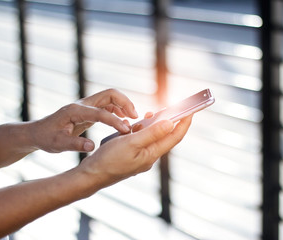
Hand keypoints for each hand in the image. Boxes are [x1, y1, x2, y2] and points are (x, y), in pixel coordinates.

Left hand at [30, 89, 137, 152]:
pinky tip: (122, 121)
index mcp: (75, 110)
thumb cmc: (46, 137)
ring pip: (110, 98)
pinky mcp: (88, 111)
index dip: (114, 121)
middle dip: (125, 102)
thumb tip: (92, 146)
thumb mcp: (57, 144)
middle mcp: (82, 104)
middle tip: (135, 116)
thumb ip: (75, 144)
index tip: (126, 130)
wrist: (38, 132)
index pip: (100, 112)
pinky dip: (118, 110)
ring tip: (133, 119)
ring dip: (123, 105)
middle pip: (110, 94)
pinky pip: (107, 106)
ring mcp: (86, 106)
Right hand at [78, 115, 192, 190]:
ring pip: (153, 138)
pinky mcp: (133, 156)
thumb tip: (170, 123)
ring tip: (149, 115)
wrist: (92, 175)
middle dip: (169, 122)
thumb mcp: (131, 143)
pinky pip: (143, 141)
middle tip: (170, 107)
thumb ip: (152, 133)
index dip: (184, 123)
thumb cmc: (109, 159)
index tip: (190, 110)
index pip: (174, 136)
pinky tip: (135, 126)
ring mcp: (142, 157)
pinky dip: (142, 131)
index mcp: (152, 154)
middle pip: (166, 137)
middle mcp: (150, 157)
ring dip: (154, 125)